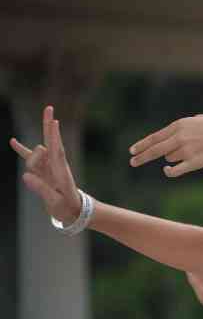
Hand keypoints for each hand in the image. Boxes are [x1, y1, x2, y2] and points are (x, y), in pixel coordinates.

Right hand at [10, 106, 83, 223]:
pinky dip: (21, 150)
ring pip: (34, 155)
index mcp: (61, 171)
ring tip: (36, 178)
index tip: (54, 121)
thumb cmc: (68, 208)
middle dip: (48, 125)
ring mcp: (49, 165)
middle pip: (50, 141)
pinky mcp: (42, 169)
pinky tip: (12, 141)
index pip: (56, 149)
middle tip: (49, 107)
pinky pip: (29, 157)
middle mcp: (56, 164)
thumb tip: (25, 175)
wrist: (74, 211)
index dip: (54, 136)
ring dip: (30, 162)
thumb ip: (41, 189)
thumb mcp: (56, 203)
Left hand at [129, 113, 202, 176]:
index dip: (142, 145)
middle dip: (141, 156)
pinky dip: (170, 171)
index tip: (133, 150)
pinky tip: (167, 171)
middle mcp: (178, 137)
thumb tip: (174, 135)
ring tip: (193, 151)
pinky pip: (175, 170)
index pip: (154, 137)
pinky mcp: (193, 162)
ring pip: (170, 158)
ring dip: (175, 157)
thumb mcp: (199, 119)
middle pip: (154, 150)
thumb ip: (184, 126)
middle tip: (132, 162)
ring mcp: (185, 150)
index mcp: (179, 125)